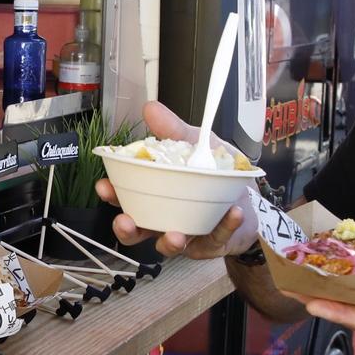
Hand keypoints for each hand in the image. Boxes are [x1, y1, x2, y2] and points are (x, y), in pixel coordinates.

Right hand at [92, 101, 260, 260]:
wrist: (250, 195)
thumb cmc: (216, 172)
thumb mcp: (196, 144)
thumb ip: (174, 130)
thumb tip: (151, 109)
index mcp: (155, 193)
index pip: (125, 197)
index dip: (111, 195)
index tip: (104, 186)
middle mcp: (164, 217)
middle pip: (136, 230)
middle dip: (127, 229)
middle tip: (127, 222)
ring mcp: (185, 234)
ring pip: (167, 245)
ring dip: (169, 241)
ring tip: (176, 234)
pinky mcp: (211, 244)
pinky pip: (215, 239)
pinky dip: (224, 226)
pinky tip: (232, 213)